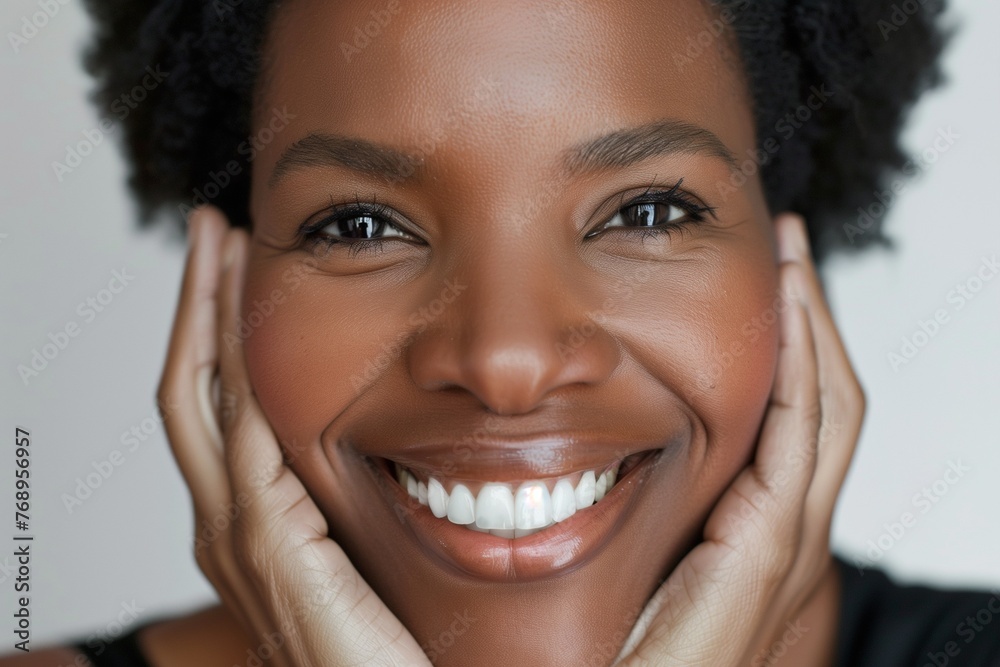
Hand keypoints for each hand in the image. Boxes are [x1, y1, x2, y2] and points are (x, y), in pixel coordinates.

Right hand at [157, 205, 430, 666]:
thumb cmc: (372, 639)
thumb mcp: (347, 549)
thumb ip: (334, 499)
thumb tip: (364, 442)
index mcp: (241, 519)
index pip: (214, 405)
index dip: (213, 333)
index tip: (231, 268)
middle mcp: (222, 523)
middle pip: (187, 388)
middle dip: (195, 304)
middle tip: (208, 230)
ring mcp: (236, 535)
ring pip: (203, 400)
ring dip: (210, 316)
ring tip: (222, 247)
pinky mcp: (270, 547)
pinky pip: (247, 441)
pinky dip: (239, 374)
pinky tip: (245, 317)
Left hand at [613, 213, 865, 665]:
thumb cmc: (622, 639)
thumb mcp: (641, 541)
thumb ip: (649, 492)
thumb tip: (598, 428)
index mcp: (755, 521)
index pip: (793, 414)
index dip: (792, 343)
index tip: (770, 277)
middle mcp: (784, 526)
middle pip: (823, 401)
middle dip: (813, 320)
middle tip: (790, 246)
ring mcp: (784, 539)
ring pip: (825, 410)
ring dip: (814, 328)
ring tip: (793, 259)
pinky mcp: (766, 549)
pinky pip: (798, 442)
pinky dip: (804, 372)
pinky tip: (793, 317)